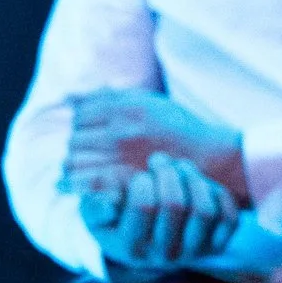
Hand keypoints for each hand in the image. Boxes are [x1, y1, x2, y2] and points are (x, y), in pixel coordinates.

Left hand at [64, 89, 246, 204]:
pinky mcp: (125, 183)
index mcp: (127, 108)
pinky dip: (80, 185)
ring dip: (75, 167)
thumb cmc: (178, 130)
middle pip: (73, 140)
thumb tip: (68, 96)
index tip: (93, 133)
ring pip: (74, 163)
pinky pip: (86, 184)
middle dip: (78, 147)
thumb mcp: (148, 102)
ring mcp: (123, 159)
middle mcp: (122, 132)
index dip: (83, 125)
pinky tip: (85, 186)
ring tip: (86, 171)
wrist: (213, 160)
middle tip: (90, 155)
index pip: (80, 115)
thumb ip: (110, 98)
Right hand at [76, 154, 241, 270]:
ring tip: (180, 166)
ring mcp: (193, 253)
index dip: (142, 181)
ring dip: (194, 178)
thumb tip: (111, 202)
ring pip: (204, 210)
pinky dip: (219, 194)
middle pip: (175, 205)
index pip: (143, 206)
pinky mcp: (216, 246)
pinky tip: (200, 183)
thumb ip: (95, 205)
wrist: (143, 241)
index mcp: (131, 248)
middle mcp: (164, 256)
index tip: (139, 175)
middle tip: (159, 160)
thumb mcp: (94, 212)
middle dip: (168, 172)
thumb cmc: (115, 219)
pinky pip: (228, 218)